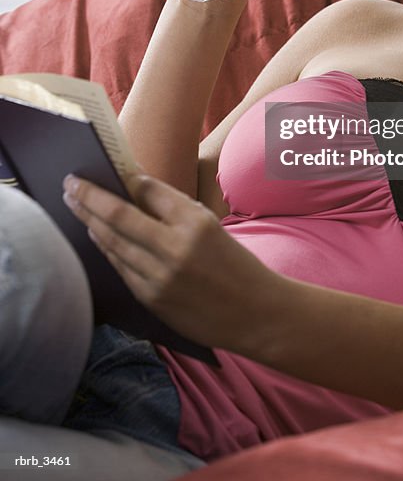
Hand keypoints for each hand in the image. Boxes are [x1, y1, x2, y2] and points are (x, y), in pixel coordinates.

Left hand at [63, 172, 284, 351]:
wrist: (254, 312)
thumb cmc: (232, 263)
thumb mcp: (210, 226)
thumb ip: (173, 208)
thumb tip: (135, 184)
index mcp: (196, 221)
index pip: (149, 190)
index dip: (124, 177)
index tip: (104, 167)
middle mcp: (176, 247)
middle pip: (119, 214)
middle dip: (89, 196)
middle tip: (70, 183)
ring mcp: (161, 276)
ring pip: (113, 242)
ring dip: (89, 221)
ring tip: (75, 204)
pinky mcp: (152, 299)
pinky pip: (121, 267)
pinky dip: (106, 247)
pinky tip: (96, 234)